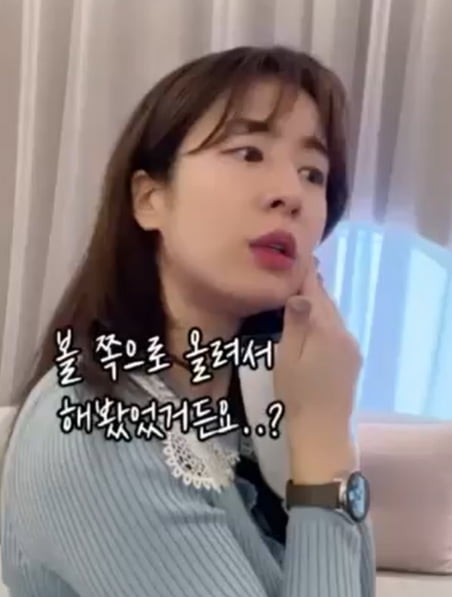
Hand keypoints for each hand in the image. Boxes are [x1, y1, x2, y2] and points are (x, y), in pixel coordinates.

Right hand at [273, 257, 361, 482]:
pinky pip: (339, 330)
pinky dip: (327, 320)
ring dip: (321, 303)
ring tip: (307, 291)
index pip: (315, 292)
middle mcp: (343, 333)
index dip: (306, 274)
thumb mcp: (287, 358)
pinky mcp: (353, 359)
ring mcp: (351, 347)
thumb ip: (295, 324)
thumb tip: (300, 292)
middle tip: (300, 269)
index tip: (300, 256)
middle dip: (314, 286)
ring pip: (334, 316)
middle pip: (327, 302)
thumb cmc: (297, 393)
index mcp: (325, 329)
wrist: (322, 429)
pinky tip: (318, 322)